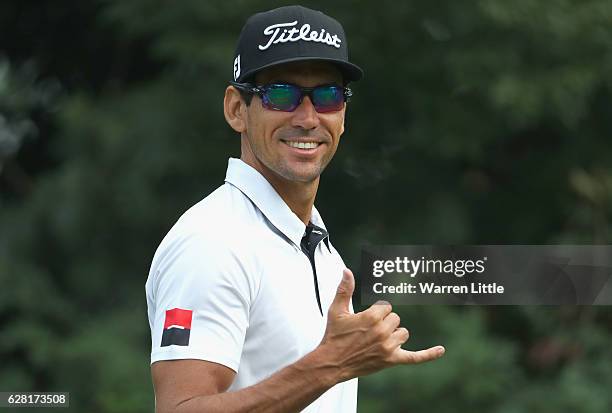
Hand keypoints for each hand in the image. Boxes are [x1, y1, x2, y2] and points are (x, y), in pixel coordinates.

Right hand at [318, 268, 444, 381]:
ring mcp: (388, 347)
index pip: (386, 307)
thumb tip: (347, 270)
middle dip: (384, 323)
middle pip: (396, 319)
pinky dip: (428, 354)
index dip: (376, 312)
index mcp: (371, 317)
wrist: (331, 363)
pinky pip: (415, 357)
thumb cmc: (334, 335)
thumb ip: (345, 289)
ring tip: (377, 340)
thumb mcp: (337, 310)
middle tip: (367, 332)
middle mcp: (382, 331)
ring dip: (394, 335)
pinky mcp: (391, 360)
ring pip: (403, 333)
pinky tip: (441, 350)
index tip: (364, 320)